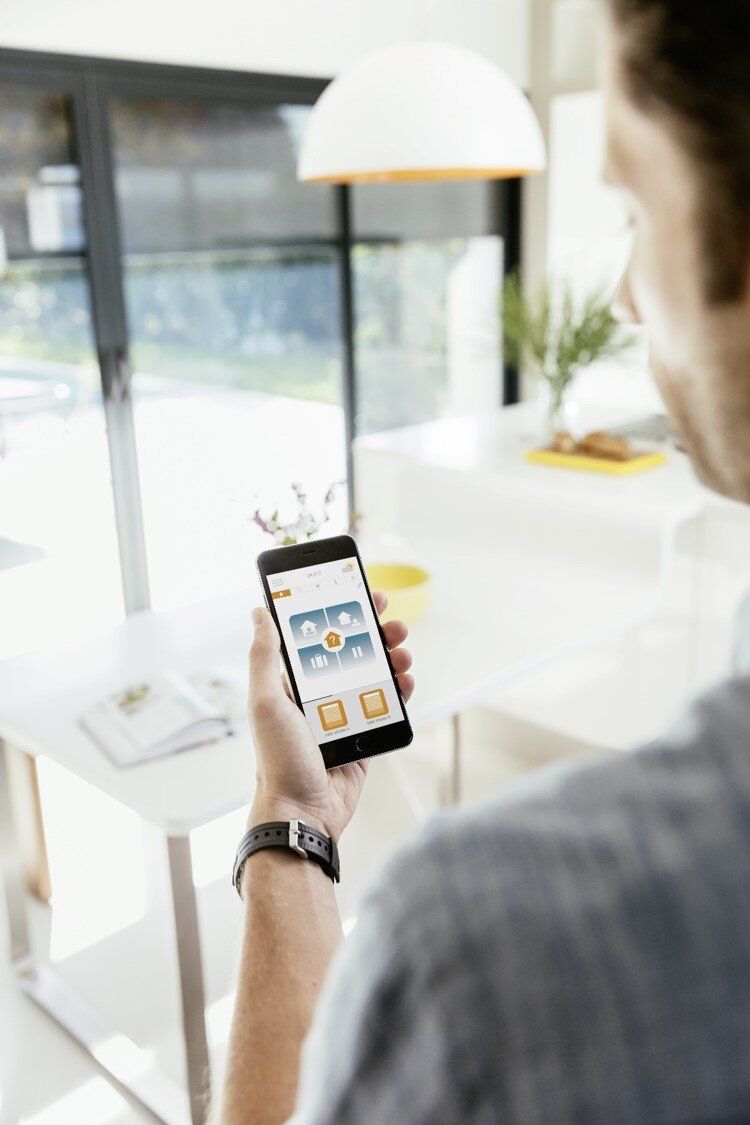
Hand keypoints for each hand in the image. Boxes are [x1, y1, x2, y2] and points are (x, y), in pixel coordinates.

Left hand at [248, 593, 413, 840]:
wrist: (303, 813)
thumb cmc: (278, 759)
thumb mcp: (266, 702)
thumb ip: (265, 656)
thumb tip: (260, 611)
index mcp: (292, 684)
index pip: (319, 638)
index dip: (341, 613)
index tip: (363, 594)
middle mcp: (317, 697)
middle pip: (352, 653)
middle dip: (375, 633)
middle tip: (394, 622)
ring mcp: (342, 717)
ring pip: (373, 677)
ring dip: (392, 658)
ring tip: (404, 652)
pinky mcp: (363, 738)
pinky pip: (385, 707)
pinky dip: (399, 691)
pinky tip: (406, 680)